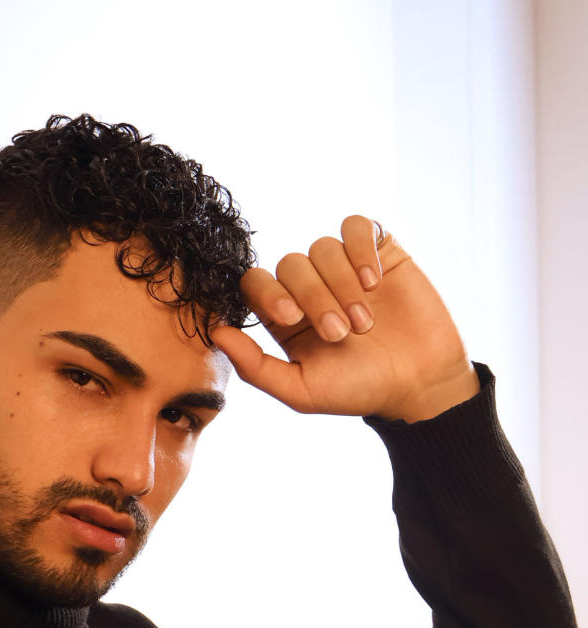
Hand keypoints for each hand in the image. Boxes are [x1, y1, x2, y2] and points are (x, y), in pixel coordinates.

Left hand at [210, 216, 478, 422]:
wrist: (419, 382)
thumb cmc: (359, 390)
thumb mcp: (302, 391)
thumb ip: (255, 367)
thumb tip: (216, 334)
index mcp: (285, 317)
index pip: (255, 283)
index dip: (267, 292)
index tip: (290, 318)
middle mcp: (310, 288)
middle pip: (290, 264)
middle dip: (313, 297)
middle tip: (340, 333)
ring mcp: (344, 267)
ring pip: (322, 248)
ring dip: (342, 285)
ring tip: (364, 322)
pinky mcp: (378, 251)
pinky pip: (356, 226)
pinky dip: (361, 250)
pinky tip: (375, 282)